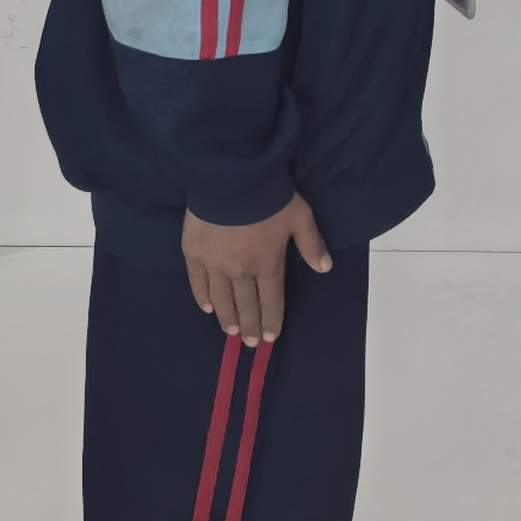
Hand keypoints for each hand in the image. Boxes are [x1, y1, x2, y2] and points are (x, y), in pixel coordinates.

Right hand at [184, 195, 330, 344]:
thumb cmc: (269, 197)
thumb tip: (325, 268)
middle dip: (250, 326)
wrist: (232, 177)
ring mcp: (215, 264)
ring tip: (231, 331)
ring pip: (222, 299)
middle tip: (249, 343)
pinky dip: (202, 296)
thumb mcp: (300, 217)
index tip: (269, 338)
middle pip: (246, 305)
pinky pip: (198, 281)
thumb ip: (311, 244)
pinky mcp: (194, 252)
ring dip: (227, 318)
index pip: (271, 301)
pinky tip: (206, 307)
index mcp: (268, 264)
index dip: (271, 321)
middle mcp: (241, 271)